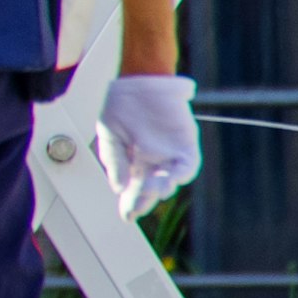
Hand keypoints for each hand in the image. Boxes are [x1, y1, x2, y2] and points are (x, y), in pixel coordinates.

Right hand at [96, 73, 198, 218]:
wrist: (138, 81)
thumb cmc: (120, 106)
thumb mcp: (109, 136)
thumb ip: (115, 162)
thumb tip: (117, 188)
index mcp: (133, 162)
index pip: (133, 189)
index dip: (131, 203)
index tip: (127, 217)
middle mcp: (153, 162)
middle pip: (151, 188)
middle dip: (144, 200)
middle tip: (137, 209)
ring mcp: (170, 154)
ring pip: (170, 179)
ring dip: (164, 188)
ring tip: (156, 192)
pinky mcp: (186, 144)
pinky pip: (188, 164)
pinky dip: (182, 172)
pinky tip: (173, 178)